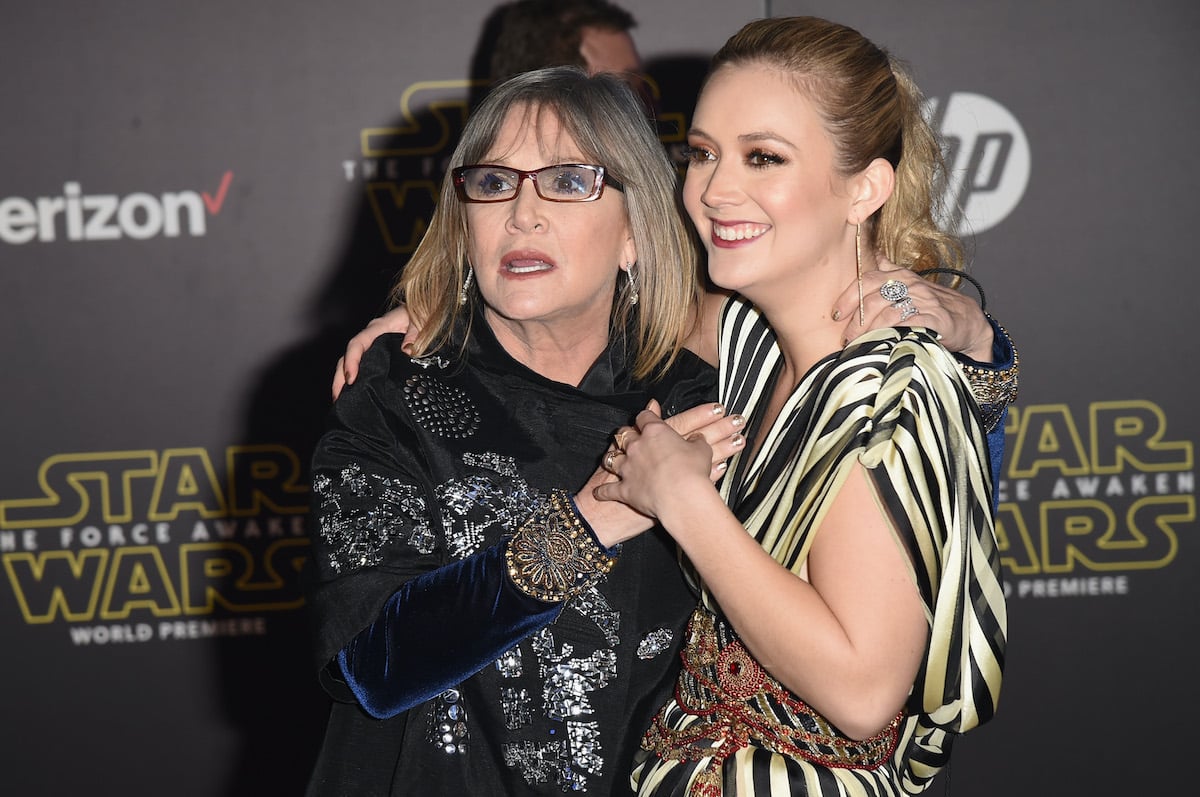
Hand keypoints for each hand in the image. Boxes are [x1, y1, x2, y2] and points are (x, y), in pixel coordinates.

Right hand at [332, 304, 416, 399]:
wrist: (425, 309)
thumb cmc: (423, 311)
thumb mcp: (423, 320)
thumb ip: (416, 334)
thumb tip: (407, 350)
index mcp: (379, 328)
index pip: (357, 344)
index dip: (351, 361)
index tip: (351, 379)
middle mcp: (371, 336)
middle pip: (347, 355)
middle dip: (339, 376)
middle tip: (337, 398)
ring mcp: (373, 344)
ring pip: (351, 361)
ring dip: (343, 379)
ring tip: (340, 400)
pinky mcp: (377, 351)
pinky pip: (361, 364)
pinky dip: (355, 378)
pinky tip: (354, 393)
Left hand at [574, 400, 743, 546]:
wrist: (682, 496)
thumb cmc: (693, 472)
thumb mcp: (702, 451)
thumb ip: (697, 441)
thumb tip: (698, 438)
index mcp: (655, 432)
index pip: (645, 416)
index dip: (646, 416)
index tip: (648, 417)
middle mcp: (637, 447)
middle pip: (624, 434)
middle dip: (626, 435)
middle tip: (629, 437)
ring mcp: (627, 468)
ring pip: (610, 458)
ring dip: (611, 458)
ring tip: (612, 459)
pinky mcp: (624, 490)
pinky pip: (607, 490)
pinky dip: (602, 492)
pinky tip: (598, 493)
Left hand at [833, 259, 993, 361]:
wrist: (967, 321)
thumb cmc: (931, 304)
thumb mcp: (909, 284)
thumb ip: (889, 271)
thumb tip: (873, 254)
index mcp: (900, 276)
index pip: (867, 280)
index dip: (848, 297)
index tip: (836, 315)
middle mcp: (911, 285)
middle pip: (873, 300)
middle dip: (855, 321)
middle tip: (847, 338)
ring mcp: (923, 302)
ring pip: (886, 314)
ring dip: (869, 332)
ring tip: (860, 345)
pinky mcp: (934, 319)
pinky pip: (907, 326)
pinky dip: (891, 335)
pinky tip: (882, 344)